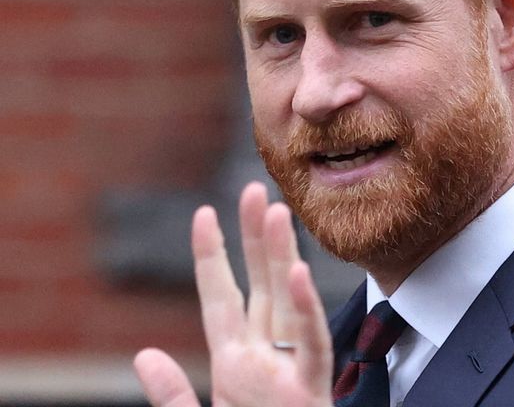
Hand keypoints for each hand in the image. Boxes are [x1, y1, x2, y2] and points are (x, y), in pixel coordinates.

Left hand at [133, 182, 333, 405]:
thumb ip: (172, 397)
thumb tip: (144, 355)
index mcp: (233, 365)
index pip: (220, 298)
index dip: (210, 257)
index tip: (204, 214)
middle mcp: (262, 359)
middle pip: (259, 286)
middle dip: (255, 238)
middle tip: (256, 189)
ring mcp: (287, 372)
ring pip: (287, 302)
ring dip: (282, 257)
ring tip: (276, 212)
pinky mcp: (309, 392)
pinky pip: (309, 344)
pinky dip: (306, 310)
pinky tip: (299, 274)